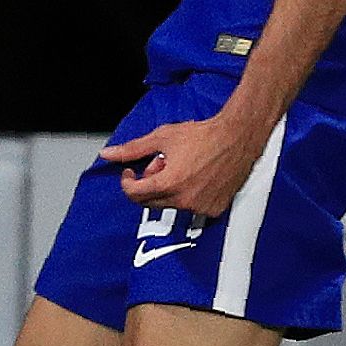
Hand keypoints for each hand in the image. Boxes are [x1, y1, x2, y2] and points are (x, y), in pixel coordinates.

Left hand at [108, 110, 267, 216]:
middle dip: (148, 183)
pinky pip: (191, 208)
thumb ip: (132, 149)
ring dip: (168, 189)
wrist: (236, 137)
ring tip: (182, 167)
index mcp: (168, 184)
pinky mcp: (214, 209)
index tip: (130, 173)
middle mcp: (184, 200)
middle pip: (150, 201)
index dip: (127, 182)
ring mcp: (200, 207)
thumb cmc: (202, 135)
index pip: (134, 194)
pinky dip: (187, 195)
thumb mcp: (162, 138)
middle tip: (160, 164)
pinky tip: (195, 177)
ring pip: (170, 205)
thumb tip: (108, 154)